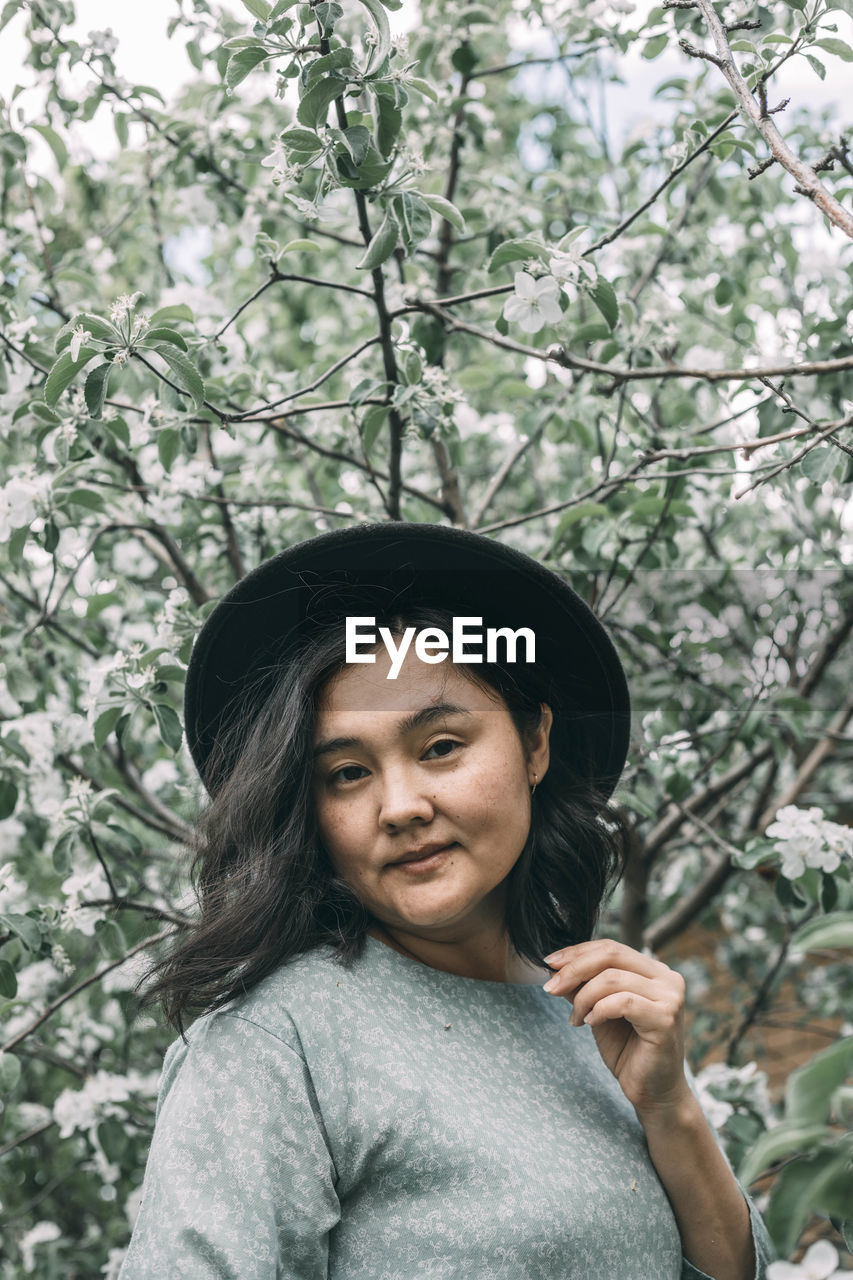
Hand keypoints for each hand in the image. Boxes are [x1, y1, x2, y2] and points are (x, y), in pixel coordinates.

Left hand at [542, 938, 692, 1117]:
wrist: (653, 1093)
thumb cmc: (628, 1051)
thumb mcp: (598, 1010)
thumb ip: (583, 986)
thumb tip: (554, 965)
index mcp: (653, 971)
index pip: (610, 948)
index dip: (577, 952)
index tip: (549, 964)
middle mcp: (667, 978)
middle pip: (611, 956)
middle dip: (574, 969)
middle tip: (551, 988)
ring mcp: (670, 997)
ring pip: (612, 978)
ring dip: (584, 997)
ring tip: (576, 1018)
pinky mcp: (665, 1019)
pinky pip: (623, 1002)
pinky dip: (599, 1010)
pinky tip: (590, 1023)